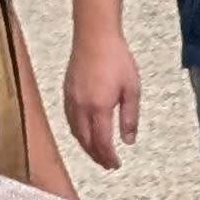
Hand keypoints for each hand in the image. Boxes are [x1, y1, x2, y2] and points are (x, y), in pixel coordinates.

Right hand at [64, 25, 141, 168]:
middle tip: (107, 164)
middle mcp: (81, 106)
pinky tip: (83, 132)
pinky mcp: (66, 90)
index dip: (109, 157)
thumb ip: (129, 117)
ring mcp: (71, 98)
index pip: (102, 142)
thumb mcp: (132, 89)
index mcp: (99, 107)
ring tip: (96, 153)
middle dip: (96, 156)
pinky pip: (69, 119)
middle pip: (86, 141)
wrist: (94, 35)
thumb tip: (128, 141)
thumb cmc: (117, 59)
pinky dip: (76, 132)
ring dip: (85, 146)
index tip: (116, 165)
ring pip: (74, 131)